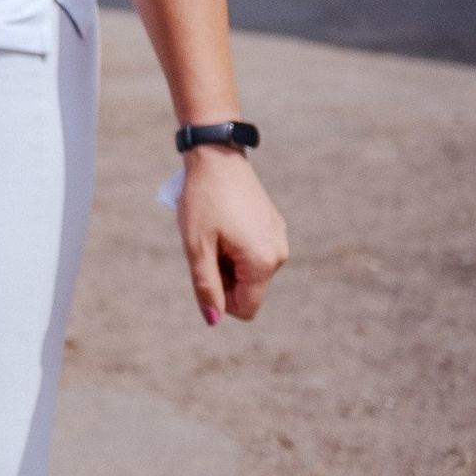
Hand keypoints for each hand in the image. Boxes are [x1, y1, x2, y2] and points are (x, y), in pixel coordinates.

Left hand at [178, 143, 286, 327]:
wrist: (216, 156)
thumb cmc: (203, 200)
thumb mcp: (196, 247)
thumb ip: (206, 287)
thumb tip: (213, 320)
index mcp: (263, 262)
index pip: (246, 309)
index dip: (220, 298)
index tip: (206, 267)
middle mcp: (279, 254)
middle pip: (247, 290)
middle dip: (224, 276)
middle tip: (207, 243)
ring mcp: (279, 238)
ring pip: (249, 271)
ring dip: (229, 260)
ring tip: (216, 230)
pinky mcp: (274, 226)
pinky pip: (254, 252)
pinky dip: (236, 246)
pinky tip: (225, 220)